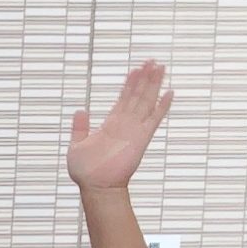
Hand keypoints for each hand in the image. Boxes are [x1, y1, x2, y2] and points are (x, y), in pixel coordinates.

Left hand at [67, 60, 172, 192]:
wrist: (96, 187)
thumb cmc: (86, 172)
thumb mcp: (76, 145)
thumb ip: (80, 127)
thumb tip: (80, 110)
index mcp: (111, 125)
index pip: (123, 99)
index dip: (130, 83)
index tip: (136, 69)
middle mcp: (125, 124)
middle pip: (137, 95)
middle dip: (145, 78)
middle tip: (153, 60)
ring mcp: (134, 130)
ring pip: (146, 101)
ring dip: (153, 84)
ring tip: (160, 67)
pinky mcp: (141, 138)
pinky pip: (154, 119)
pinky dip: (162, 106)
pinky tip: (170, 93)